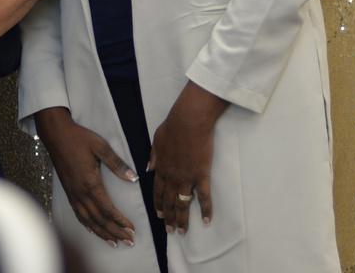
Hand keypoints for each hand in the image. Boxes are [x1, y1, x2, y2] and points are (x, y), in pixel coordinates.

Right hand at [34, 106, 138, 244]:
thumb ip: (117, 164)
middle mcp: (80, 193)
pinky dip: (87, 225)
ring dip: (102, 233)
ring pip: (88, 220)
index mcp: (90, 183)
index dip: (120, 221)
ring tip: (115, 242)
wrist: (56, 134)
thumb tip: (133, 178)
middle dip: (115, 232)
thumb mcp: (101, 146)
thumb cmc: (79, 138)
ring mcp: (73, 193)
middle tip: (129, 241)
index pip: (108, 209)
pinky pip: (78, 214)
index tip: (132, 229)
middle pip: (99, 219)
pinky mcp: (68, 192)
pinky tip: (93, 230)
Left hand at [148, 81, 227, 232]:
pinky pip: (203, 197)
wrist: (188, 122)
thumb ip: (153, 156)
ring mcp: (186, 178)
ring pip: (182, 204)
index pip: (158, 191)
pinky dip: (205, 210)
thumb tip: (148, 168)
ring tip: (182, 232)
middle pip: (169, 201)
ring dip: (182, 219)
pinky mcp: (201, 176)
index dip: (158, 204)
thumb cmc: (172, 127)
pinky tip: (206, 221)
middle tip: (170, 231)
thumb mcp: (156, 141)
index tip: (159, 216)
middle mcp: (172, 177)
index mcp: (161, 168)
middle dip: (168, 217)